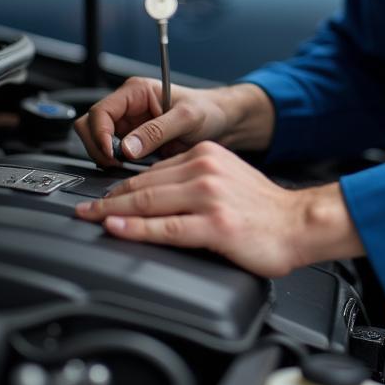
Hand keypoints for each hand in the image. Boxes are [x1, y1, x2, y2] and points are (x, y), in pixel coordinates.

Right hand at [73, 77, 226, 166]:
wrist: (222, 123)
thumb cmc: (209, 111)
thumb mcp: (187, 118)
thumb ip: (157, 130)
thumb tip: (127, 147)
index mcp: (136, 91)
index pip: (101, 111)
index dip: (99, 134)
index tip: (111, 153)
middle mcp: (128, 107)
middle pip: (91, 126)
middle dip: (98, 147)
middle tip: (116, 163)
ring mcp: (129, 125)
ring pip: (97, 142)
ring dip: (106, 157)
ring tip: (127, 167)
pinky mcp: (133, 143)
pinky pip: (112, 154)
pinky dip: (115, 164)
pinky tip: (132, 169)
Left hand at [73, 142, 363, 276]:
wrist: (300, 223)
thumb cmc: (265, 209)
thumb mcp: (228, 179)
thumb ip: (194, 180)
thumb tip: (156, 195)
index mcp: (207, 155)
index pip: (152, 171)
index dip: (121, 186)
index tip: (101, 197)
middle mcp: (205, 170)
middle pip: (143, 185)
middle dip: (108, 199)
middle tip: (83, 209)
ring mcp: (209, 197)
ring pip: (148, 203)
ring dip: (112, 212)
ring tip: (90, 219)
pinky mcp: (214, 224)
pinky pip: (165, 227)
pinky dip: (135, 229)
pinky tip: (117, 229)